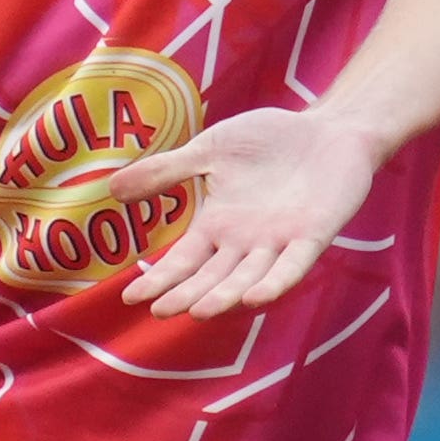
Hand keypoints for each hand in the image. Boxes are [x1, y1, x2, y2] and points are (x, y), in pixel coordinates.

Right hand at [113, 106, 384, 315]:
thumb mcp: (208, 151)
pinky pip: (293, 265)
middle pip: (211, 277)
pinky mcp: (313, 235)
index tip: (130, 298)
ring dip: (225, 296)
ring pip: (247, 278)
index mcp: (218, 226)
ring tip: (199, 312)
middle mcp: (245, 243)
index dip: (159, 279)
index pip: (183, 261)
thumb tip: (111, 189)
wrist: (328, 128)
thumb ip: (164, 172)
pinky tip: (256, 297)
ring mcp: (278, 242)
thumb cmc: (269, 140)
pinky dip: (276, 282)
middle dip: (186, 294)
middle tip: (160, 312)